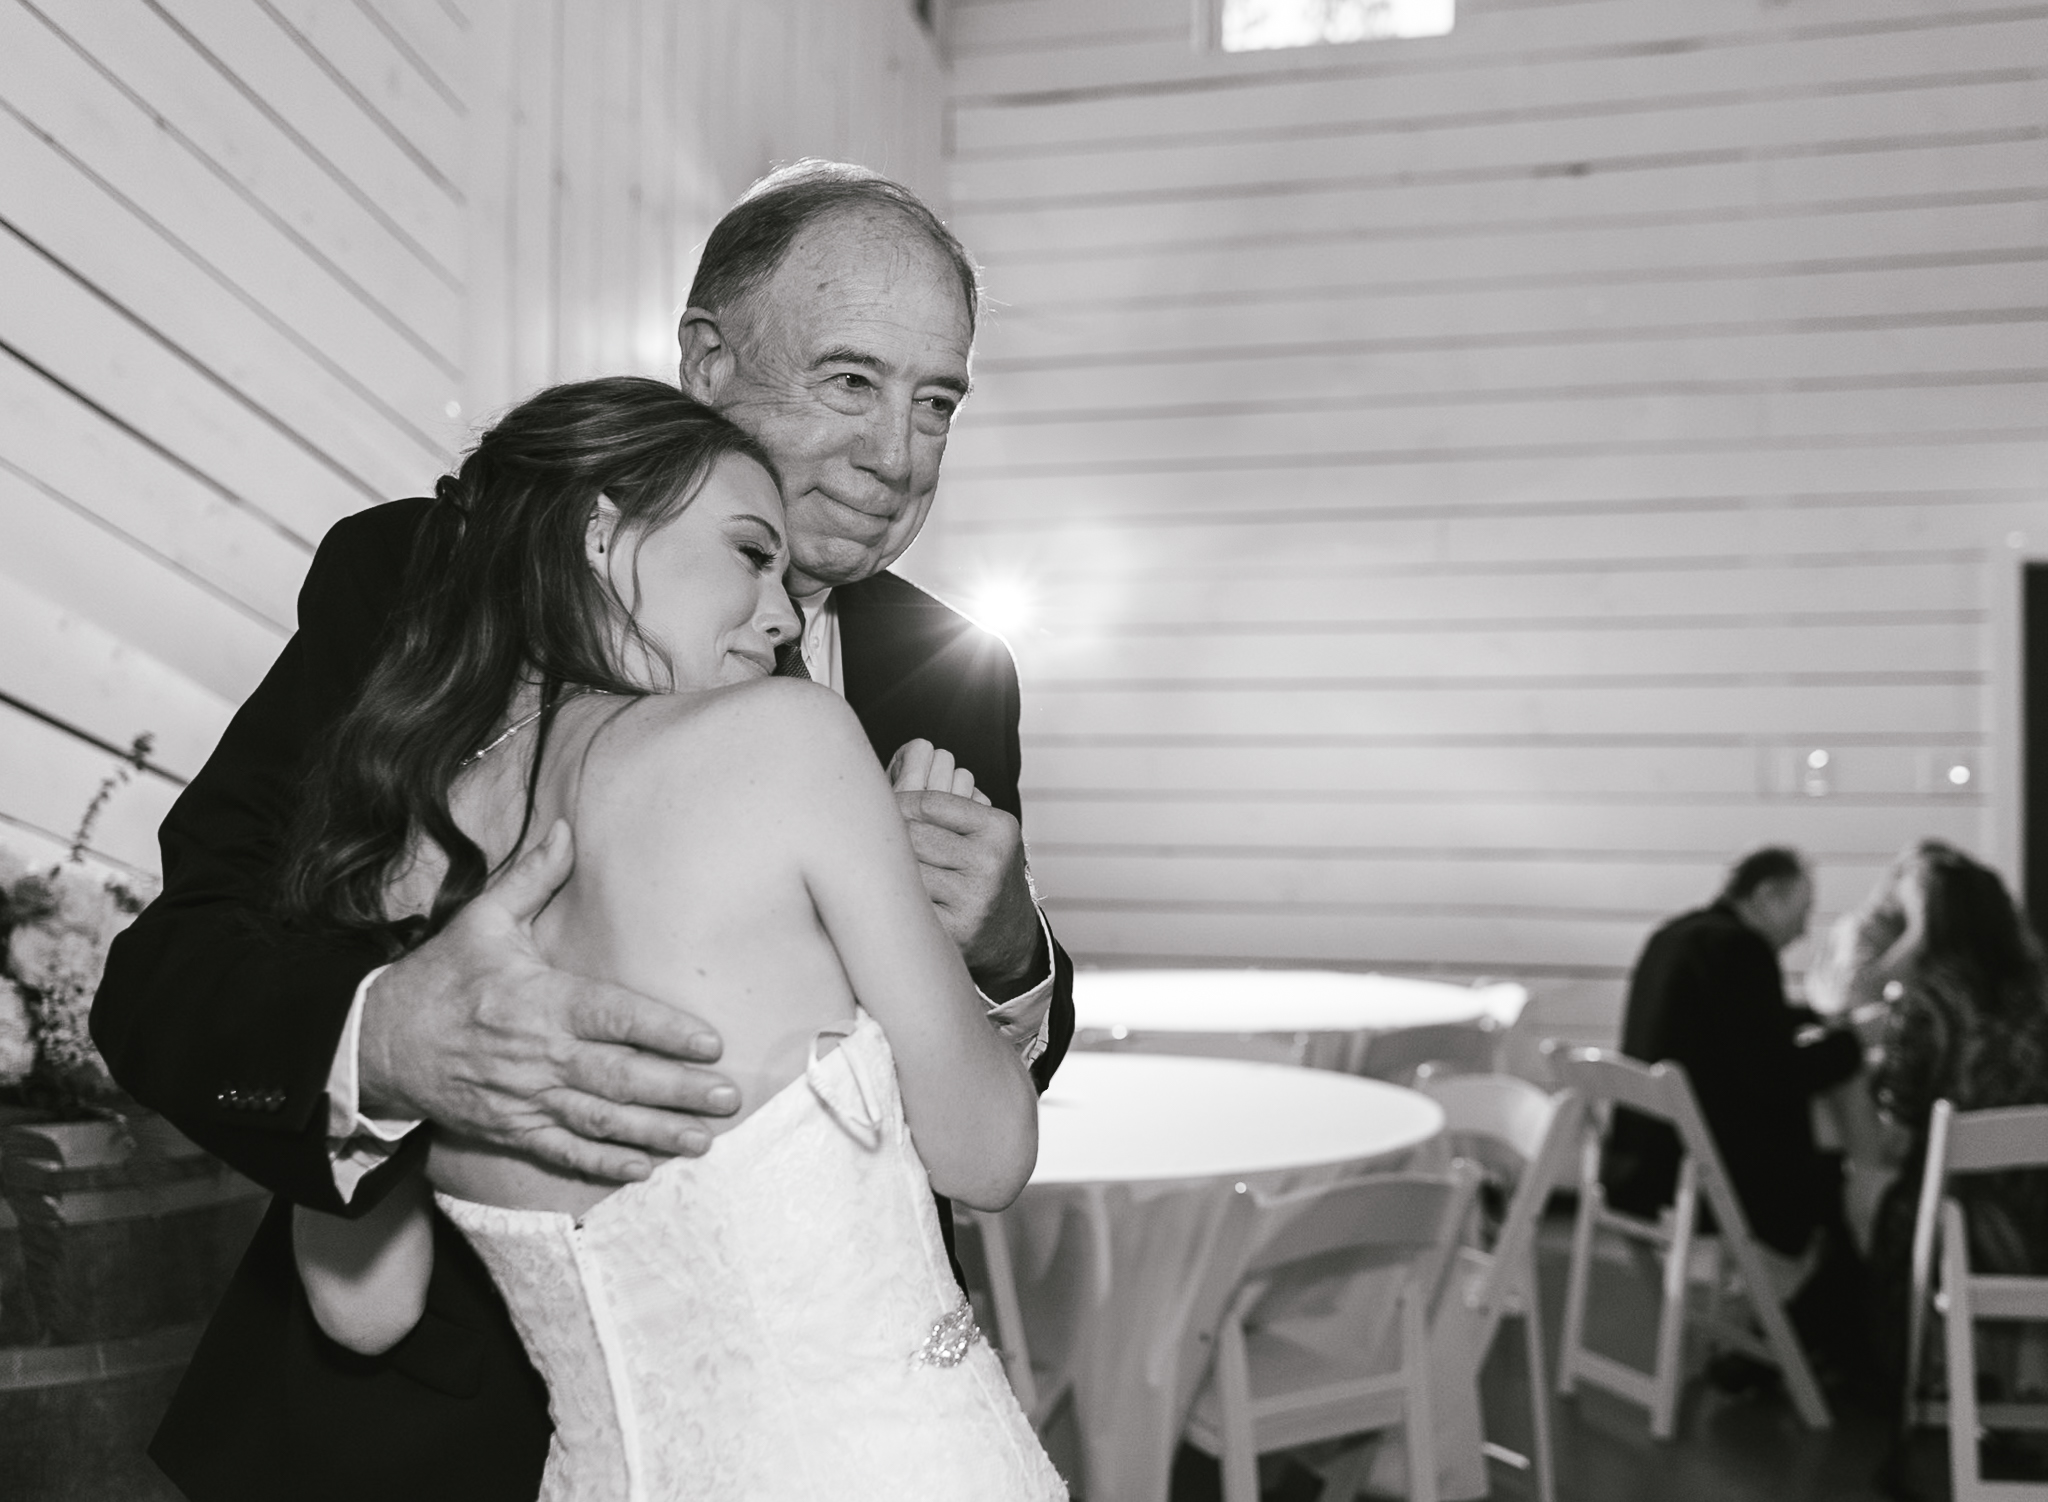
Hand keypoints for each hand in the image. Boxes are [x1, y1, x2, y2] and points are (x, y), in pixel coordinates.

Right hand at [358, 820, 738, 1180]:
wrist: (378, 1043)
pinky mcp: (512, 1129)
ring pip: (600, 1121)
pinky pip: (564, 1152)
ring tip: (703, 1138)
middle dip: (677, 1090)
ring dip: (656, 1133)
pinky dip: (604, 1163)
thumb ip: (533, 878)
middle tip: (728, 1097)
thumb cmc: (442, 977)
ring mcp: (524, 1098)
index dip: (663, 1031)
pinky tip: (644, 1168)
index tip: (710, 1042)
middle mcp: (537, 1054)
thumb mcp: (483, 920)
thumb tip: (567, 829)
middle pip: (618, 1077)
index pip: (612, 1016)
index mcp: (537, 1000)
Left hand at [889, 740, 1045, 997]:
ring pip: (905, 870)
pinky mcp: (956, 932)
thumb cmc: (984, 873)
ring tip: (878, 870)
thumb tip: (903, 756)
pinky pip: (907, 905)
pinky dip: (895, 900)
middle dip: (889, 838)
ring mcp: (974, 900)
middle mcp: (991, 862)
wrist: (1011, 937)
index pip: (929, 802)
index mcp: (1000, 829)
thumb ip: (945, 803)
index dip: (899, 804)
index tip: (885, 810)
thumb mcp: (982, 832)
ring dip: (887, 870)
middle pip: (912, 836)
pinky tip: (892, 898)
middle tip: (871, 842)